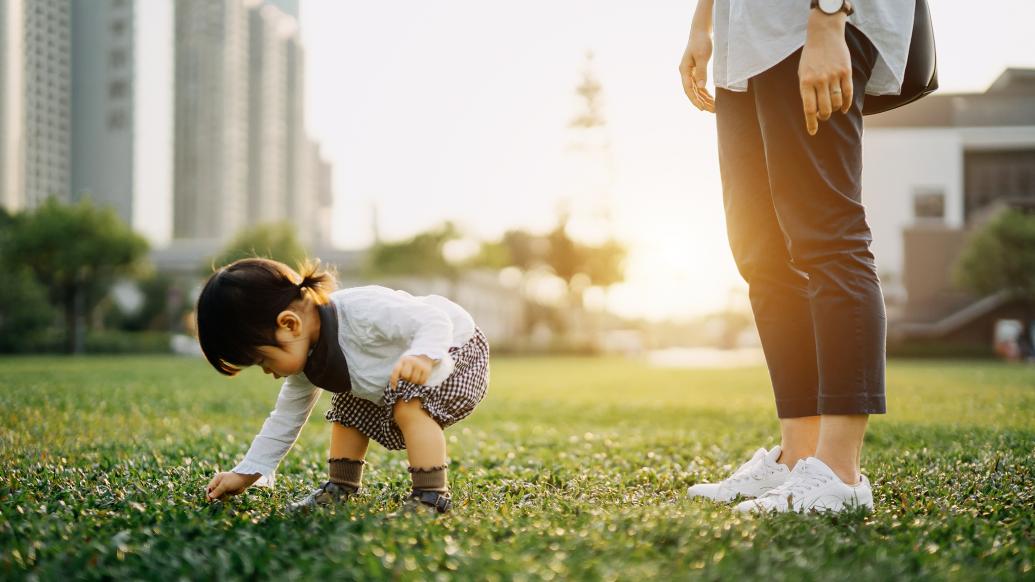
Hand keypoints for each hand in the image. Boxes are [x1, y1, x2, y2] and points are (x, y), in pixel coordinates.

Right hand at [206, 471, 259, 500]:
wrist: (245, 480)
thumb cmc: (235, 480)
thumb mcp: (225, 485)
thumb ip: (217, 491)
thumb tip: (210, 496)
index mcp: (217, 479)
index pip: (209, 488)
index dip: (208, 494)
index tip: (210, 500)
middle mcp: (219, 483)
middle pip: (213, 493)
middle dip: (216, 496)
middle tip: (222, 496)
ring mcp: (223, 487)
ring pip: (218, 496)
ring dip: (221, 498)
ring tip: (226, 496)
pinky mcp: (228, 491)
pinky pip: (223, 497)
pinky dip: (225, 498)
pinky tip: (228, 497)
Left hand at [389, 355, 434, 387]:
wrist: (424, 356)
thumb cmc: (410, 364)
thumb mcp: (402, 364)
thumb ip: (397, 373)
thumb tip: (394, 388)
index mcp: (403, 360)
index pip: (396, 370)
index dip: (394, 380)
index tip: (394, 388)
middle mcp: (411, 361)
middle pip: (406, 375)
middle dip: (406, 379)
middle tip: (408, 379)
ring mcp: (419, 365)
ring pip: (414, 380)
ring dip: (413, 382)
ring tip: (414, 380)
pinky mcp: (426, 369)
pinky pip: (422, 381)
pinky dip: (420, 383)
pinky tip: (419, 379)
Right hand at [678, 2, 714, 112]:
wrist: (700, 31)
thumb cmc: (701, 42)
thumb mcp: (702, 56)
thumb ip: (701, 71)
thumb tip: (701, 86)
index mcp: (684, 70)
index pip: (689, 89)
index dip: (695, 100)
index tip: (702, 108)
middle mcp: (685, 73)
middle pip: (693, 92)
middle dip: (701, 102)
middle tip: (712, 111)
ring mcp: (690, 73)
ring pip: (696, 90)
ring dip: (704, 98)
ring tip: (713, 107)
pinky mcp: (696, 71)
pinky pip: (700, 85)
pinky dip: (705, 92)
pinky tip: (711, 98)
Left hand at [799, 10, 852, 134]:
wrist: (824, 35)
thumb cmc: (811, 57)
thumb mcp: (802, 73)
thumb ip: (807, 91)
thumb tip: (813, 111)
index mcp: (805, 82)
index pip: (809, 109)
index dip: (811, 123)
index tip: (813, 132)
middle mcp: (819, 81)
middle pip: (824, 109)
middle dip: (824, 116)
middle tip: (823, 116)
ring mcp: (833, 76)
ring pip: (837, 102)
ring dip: (835, 109)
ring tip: (832, 109)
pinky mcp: (846, 72)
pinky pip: (848, 93)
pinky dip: (846, 103)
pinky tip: (844, 108)